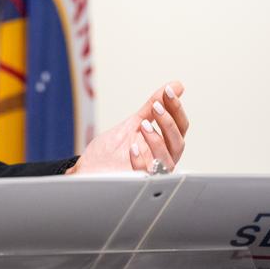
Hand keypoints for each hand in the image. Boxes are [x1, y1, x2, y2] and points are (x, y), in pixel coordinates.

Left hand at [67, 81, 187, 174]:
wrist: (89, 168)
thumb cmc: (112, 150)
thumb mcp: (134, 122)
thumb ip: (153, 106)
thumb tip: (176, 85)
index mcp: (164, 144)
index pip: (180, 127)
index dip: (176, 108)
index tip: (168, 91)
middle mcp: (162, 159)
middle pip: (178, 142)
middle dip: (168, 122)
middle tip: (156, 107)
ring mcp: (151, 172)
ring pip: (167, 160)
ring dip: (157, 140)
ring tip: (143, 125)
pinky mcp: (136, 182)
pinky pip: (145, 175)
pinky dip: (140, 161)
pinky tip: (132, 148)